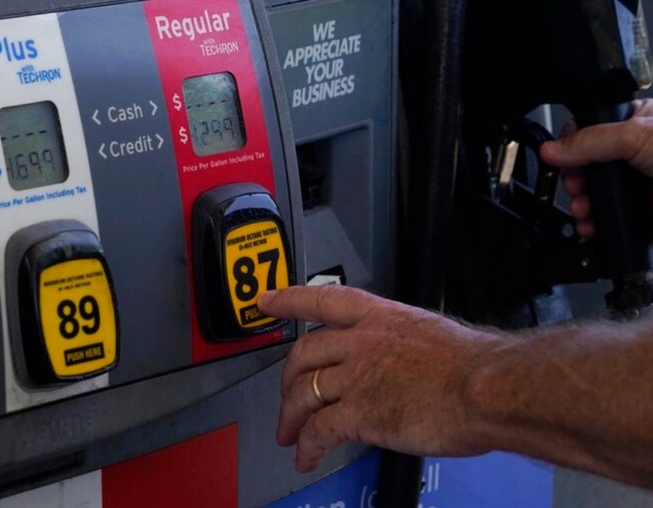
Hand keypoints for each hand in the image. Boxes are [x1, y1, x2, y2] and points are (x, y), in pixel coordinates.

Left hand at [258, 285, 501, 471]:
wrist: (488, 388)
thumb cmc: (477, 366)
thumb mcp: (433, 336)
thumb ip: (405, 346)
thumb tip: (402, 362)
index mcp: (380, 317)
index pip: (323, 299)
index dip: (289, 300)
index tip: (267, 301)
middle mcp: (361, 342)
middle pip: (303, 353)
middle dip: (287, 379)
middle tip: (286, 396)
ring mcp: (357, 376)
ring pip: (303, 392)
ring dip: (290, 417)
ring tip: (290, 435)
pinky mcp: (358, 412)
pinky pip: (318, 430)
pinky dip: (308, 446)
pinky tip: (307, 457)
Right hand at [540, 98, 652, 236]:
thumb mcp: (636, 135)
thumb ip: (590, 140)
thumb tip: (551, 149)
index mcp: (637, 121)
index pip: (590, 126)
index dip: (570, 143)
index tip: (559, 155)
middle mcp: (637, 150)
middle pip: (586, 163)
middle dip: (573, 178)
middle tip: (575, 185)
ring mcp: (638, 182)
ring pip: (594, 192)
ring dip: (580, 203)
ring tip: (582, 209)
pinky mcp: (640, 210)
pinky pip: (607, 217)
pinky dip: (592, 224)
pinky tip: (590, 225)